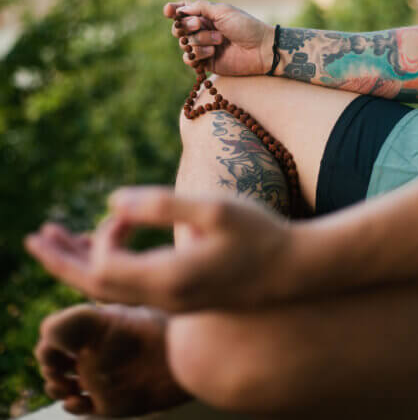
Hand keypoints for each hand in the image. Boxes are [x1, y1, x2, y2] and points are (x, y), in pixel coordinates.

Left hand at [25, 188, 296, 312]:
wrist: (294, 271)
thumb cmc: (259, 234)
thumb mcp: (213, 209)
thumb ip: (161, 205)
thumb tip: (112, 201)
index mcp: (169, 278)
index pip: (106, 266)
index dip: (103, 235)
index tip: (126, 211)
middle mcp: (164, 299)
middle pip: (95, 288)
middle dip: (63, 260)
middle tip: (34, 237)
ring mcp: (172, 304)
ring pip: (111, 292)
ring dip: (82, 266)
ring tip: (57, 241)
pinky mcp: (181, 299)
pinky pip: (130, 290)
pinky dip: (107, 270)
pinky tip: (106, 246)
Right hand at [164, 0, 273, 75]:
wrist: (260, 49)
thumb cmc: (245, 26)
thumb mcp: (223, 11)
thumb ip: (200, 7)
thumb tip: (180, 9)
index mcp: (206, 15)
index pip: (183, 11)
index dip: (173, 11)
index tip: (169, 11)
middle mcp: (202, 30)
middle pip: (179, 28)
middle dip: (186, 26)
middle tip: (200, 24)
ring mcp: (203, 47)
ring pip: (185, 44)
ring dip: (200, 41)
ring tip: (219, 41)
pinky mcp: (206, 63)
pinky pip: (189, 60)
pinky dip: (197, 55)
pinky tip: (211, 53)